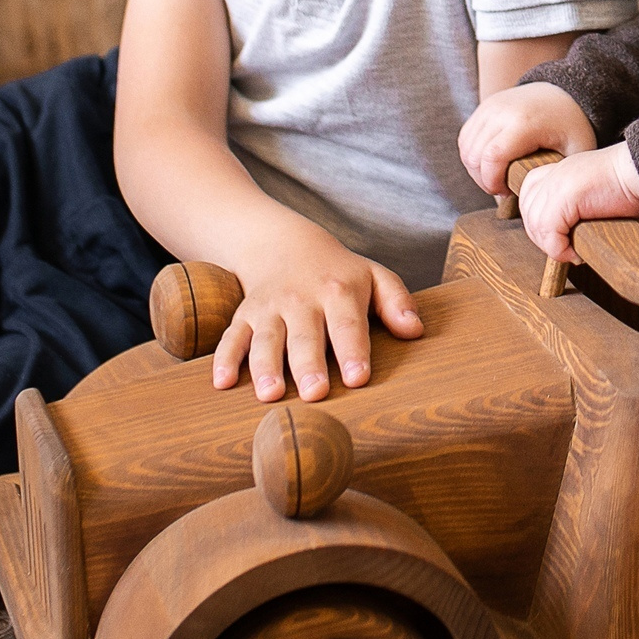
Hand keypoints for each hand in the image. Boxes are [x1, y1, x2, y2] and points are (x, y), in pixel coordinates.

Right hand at [212, 228, 423, 401]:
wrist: (284, 244)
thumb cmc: (338, 272)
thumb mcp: (373, 275)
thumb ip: (397, 301)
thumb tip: (415, 330)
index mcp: (339, 291)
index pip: (348, 324)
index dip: (353, 351)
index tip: (358, 378)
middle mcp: (301, 300)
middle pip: (305, 336)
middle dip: (309, 365)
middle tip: (315, 394)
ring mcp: (269, 309)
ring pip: (266, 339)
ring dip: (265, 366)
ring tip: (270, 394)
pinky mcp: (244, 317)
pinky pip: (231, 337)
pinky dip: (224, 359)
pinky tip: (222, 383)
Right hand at [458, 81, 598, 195]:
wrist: (564, 94)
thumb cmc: (572, 128)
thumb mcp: (576, 152)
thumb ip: (555, 174)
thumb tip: (533, 197)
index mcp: (525, 123)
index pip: (492, 157)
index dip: (492, 182)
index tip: (506, 193)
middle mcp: (502, 111)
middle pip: (474, 155)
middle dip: (483, 180)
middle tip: (502, 189)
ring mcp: (490, 107)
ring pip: (466, 148)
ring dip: (476, 170)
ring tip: (497, 178)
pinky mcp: (483, 107)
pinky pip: (465, 138)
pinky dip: (472, 156)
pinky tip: (490, 165)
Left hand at [515, 143, 638, 261]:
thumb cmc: (631, 188)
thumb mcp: (594, 196)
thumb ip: (574, 209)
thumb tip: (561, 239)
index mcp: (560, 170)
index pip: (529, 197)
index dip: (539, 222)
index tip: (558, 239)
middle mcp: (555, 173)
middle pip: (529, 212)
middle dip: (542, 237)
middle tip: (565, 249)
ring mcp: (558, 182)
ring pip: (536, 224)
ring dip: (553, 246)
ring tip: (573, 252)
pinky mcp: (566, 195)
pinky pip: (549, 232)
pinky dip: (560, 249)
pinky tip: (576, 253)